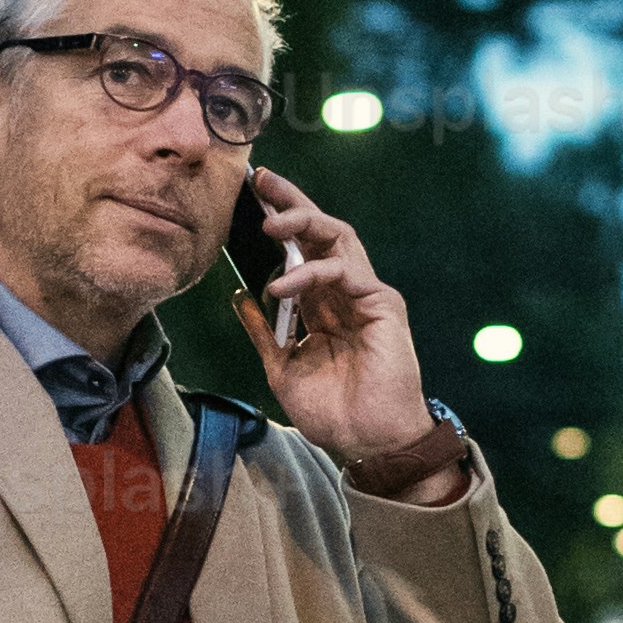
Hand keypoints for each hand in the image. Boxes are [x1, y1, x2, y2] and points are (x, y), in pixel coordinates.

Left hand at [231, 171, 468, 496]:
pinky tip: (283, 285)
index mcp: (321, 304)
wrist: (368, 442)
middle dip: (290, 202)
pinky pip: (345, 272)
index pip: (299, 249)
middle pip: (320, 231)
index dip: (278, 219)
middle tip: (259, 180)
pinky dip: (311, 273)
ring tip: (268, 225)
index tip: (248, 194)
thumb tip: (240, 296)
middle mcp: (344, 292)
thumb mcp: (282, 368)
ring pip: (338, 239)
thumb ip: (264, 332)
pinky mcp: (382, 304)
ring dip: (303, 225)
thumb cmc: (333, 412)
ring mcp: (365, 295)